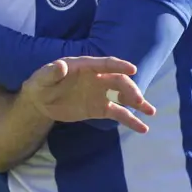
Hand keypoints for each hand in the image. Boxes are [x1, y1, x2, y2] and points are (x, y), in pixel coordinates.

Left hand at [22, 57, 156, 133]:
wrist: (40, 102)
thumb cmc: (41, 84)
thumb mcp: (42, 78)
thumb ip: (51, 72)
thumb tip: (60, 65)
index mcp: (84, 67)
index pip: (104, 64)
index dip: (118, 65)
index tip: (133, 69)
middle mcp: (96, 78)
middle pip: (118, 81)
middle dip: (130, 89)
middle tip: (139, 101)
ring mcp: (100, 93)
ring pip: (123, 96)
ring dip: (138, 102)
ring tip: (151, 112)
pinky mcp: (100, 108)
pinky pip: (118, 113)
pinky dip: (131, 120)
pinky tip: (143, 128)